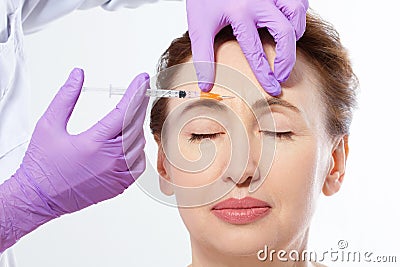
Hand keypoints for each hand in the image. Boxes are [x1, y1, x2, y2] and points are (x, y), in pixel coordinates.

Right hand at [0, 68, 148, 251]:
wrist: (39, 198)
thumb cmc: (42, 166)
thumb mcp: (49, 124)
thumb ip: (66, 97)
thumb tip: (78, 76)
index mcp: (94, 143)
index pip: (124, 111)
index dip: (135, 92)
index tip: (142, 80)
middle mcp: (110, 160)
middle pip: (135, 125)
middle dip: (138, 106)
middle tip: (139, 93)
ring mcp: (118, 174)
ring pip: (139, 144)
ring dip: (136, 127)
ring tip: (128, 117)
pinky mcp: (120, 185)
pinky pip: (139, 163)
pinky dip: (137, 150)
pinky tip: (128, 142)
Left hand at [187, 0, 308, 94]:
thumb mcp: (200, 27)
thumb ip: (203, 57)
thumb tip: (206, 86)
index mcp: (239, 13)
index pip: (255, 51)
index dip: (265, 74)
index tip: (272, 88)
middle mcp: (258, 0)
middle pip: (284, 33)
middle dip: (287, 59)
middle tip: (283, 75)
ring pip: (296, 12)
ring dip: (295, 33)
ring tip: (287, 48)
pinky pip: (299, 0)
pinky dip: (298, 14)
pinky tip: (289, 25)